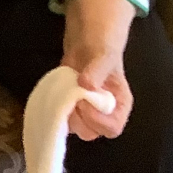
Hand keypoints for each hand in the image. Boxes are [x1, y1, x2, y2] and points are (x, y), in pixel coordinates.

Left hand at [63, 0, 133, 139]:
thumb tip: (87, 85)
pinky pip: (62, 116)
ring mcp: (86, 109)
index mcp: (120, 104)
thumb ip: (98, 70)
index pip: (112, 128)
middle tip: (69, 98)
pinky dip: (54, 109)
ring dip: (64, 115)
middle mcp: (104, 111)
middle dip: (78, 119)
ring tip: (62, 93)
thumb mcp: (103, 54)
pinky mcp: (70, 103)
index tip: (82, 101)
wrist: (87, 39)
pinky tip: (52, 94)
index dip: (96, 120)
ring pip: (74, 127)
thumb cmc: (102, 46)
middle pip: (91, 133)